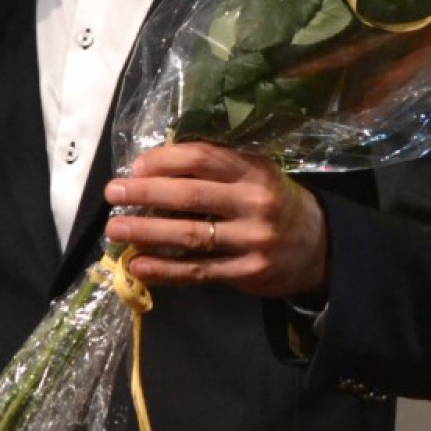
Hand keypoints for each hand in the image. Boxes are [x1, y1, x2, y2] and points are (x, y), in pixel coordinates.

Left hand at [104, 142, 328, 301]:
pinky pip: (199, 271)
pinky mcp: (247, 272)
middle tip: (113, 193)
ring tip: (115, 229)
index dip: (165, 160)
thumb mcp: (256, 174)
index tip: (135, 166)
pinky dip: (165, 269)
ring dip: (147, 231)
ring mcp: (252, 240)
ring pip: (190, 235)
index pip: (203, 158)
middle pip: (191, 195)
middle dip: (146, 192)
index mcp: (254, 170)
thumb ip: (218, 168)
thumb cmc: (273, 201)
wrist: (317, 246)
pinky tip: (138, 266)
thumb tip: (155, 164)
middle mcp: (255, 202)